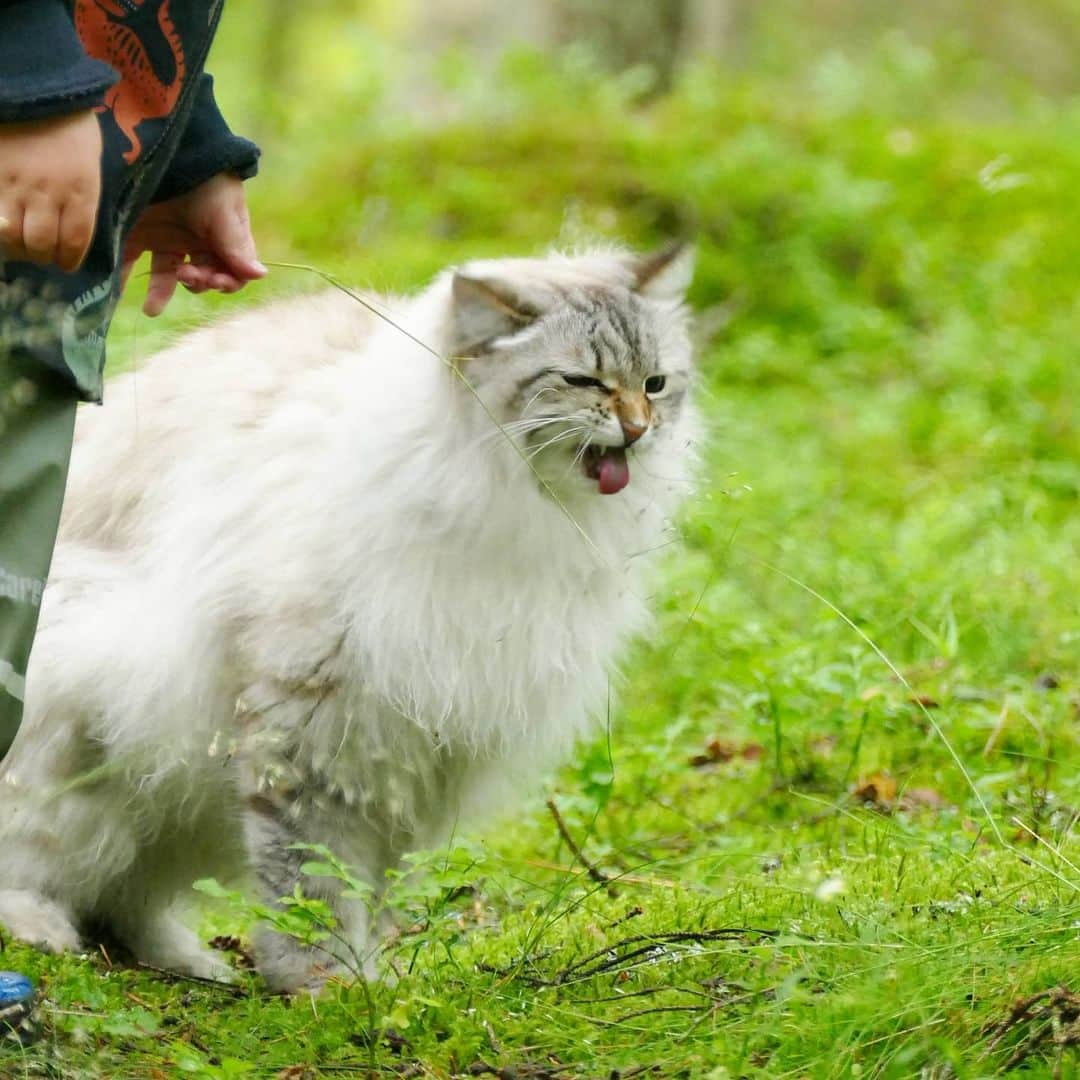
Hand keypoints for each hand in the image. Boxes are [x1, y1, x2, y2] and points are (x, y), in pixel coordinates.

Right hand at [0, 111, 101, 271]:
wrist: (36, 87)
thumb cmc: (71, 125)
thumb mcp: (91, 162)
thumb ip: (83, 196)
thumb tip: (73, 227)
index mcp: (81, 191)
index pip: (75, 242)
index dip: (69, 260)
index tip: (66, 263)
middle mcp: (49, 194)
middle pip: (41, 245)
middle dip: (42, 256)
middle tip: (42, 253)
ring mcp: (15, 185)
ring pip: (12, 235)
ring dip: (17, 246)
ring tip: (20, 243)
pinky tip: (2, 226)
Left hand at [121, 173, 266, 316]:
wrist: (166, 143)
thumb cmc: (205, 176)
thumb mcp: (223, 210)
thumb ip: (237, 245)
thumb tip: (261, 275)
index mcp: (224, 238)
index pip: (232, 273)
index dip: (226, 282)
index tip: (215, 279)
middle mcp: (196, 242)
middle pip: (201, 277)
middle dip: (197, 282)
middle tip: (186, 275)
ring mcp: (166, 238)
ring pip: (167, 276)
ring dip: (162, 294)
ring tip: (152, 309)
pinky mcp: (137, 232)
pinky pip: (130, 261)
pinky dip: (122, 280)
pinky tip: (115, 296)